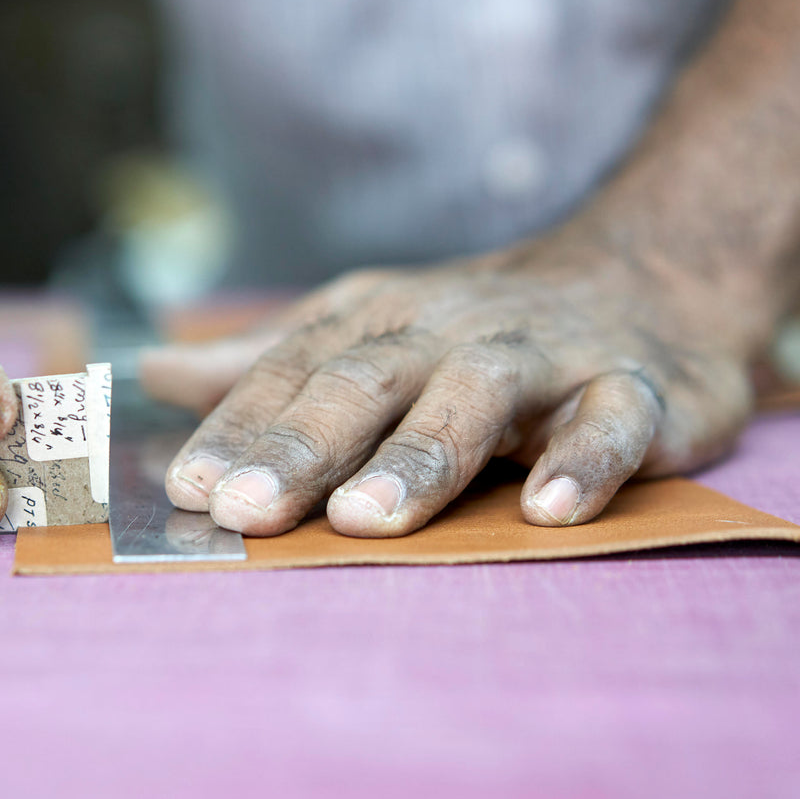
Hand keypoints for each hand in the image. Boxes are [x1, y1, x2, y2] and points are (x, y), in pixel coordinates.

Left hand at [142, 235, 755, 537]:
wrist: (647, 280)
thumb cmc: (479, 327)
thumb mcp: (367, 330)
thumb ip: (266, 361)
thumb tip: (151, 372)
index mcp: (381, 323)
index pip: (296, 371)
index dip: (239, 428)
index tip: (186, 487)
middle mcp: (453, 334)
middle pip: (370, 382)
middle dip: (305, 445)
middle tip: (246, 509)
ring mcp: (545, 360)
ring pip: (477, 400)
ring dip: (420, 457)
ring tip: (366, 518)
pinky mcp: (633, 393)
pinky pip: (610, 425)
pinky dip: (582, 464)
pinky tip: (547, 510)